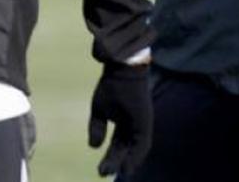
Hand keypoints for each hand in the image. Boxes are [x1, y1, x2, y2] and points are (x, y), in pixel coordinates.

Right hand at [88, 63, 152, 177]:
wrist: (123, 69)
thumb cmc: (111, 85)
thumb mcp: (99, 108)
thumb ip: (97, 127)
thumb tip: (93, 147)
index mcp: (122, 121)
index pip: (117, 144)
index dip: (111, 157)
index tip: (103, 169)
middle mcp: (132, 124)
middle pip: (123, 148)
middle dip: (114, 162)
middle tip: (102, 174)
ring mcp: (140, 123)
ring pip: (134, 149)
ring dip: (125, 162)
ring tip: (117, 174)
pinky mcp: (145, 122)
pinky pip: (142, 144)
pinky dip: (135, 156)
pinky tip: (128, 166)